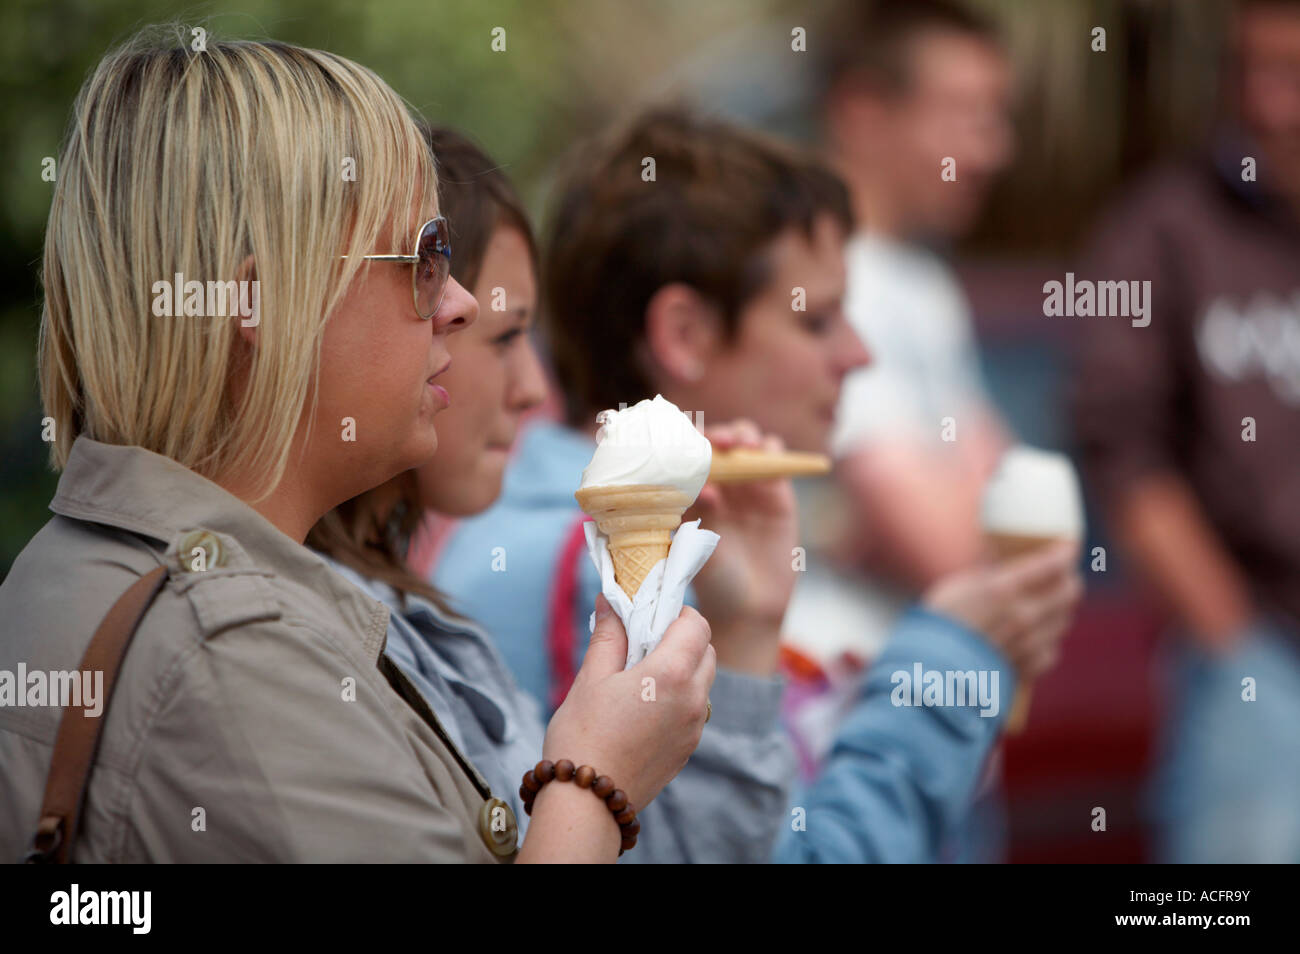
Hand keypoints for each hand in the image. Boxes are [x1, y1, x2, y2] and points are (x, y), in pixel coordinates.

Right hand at [542, 595, 714, 811]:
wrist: (587, 803)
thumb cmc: (583, 736)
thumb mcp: (590, 678)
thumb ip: (608, 636)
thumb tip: (611, 601)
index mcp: (671, 674)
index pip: (697, 624)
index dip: (677, 613)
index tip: (652, 615)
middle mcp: (693, 699)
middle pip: (706, 651)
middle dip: (682, 639)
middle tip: (644, 643)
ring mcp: (694, 728)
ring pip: (703, 682)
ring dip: (683, 668)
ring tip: (642, 676)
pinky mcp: (687, 749)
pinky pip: (694, 710)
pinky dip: (679, 697)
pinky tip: (644, 707)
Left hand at [685, 420, 797, 672]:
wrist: (748, 609)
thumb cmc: (713, 581)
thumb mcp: (695, 549)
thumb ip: (699, 519)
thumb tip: (702, 487)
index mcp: (690, 492)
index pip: (687, 455)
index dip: (685, 442)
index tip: (683, 441)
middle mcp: (719, 484)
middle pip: (718, 443)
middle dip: (716, 435)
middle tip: (715, 443)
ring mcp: (748, 487)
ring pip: (747, 445)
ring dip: (743, 435)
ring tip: (740, 445)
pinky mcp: (777, 494)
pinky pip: (777, 462)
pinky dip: (773, 451)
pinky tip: (765, 455)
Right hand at [922, 542, 1083, 680]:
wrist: (930, 672)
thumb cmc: (938, 622)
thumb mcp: (959, 585)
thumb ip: (987, 569)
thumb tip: (1000, 551)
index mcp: (1003, 589)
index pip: (1052, 564)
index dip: (1064, 552)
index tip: (1067, 546)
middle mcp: (1023, 615)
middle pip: (1069, 592)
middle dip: (1068, 579)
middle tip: (1061, 575)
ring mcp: (1028, 644)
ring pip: (1063, 620)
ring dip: (1059, 609)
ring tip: (1047, 604)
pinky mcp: (1027, 667)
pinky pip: (1050, 651)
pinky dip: (1046, 641)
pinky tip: (1034, 638)